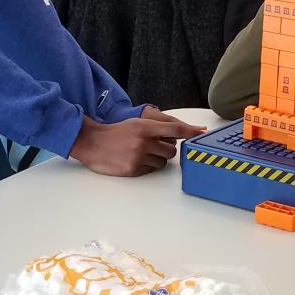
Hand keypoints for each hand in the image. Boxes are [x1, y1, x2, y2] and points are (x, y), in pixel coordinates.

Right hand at [69, 113, 205, 176]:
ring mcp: (138, 156)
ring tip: (141, 153)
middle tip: (153, 147)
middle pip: (171, 151)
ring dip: (156, 159)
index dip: (190, 132)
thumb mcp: (136, 124)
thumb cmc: (116, 133)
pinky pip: (150, 170)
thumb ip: (156, 128)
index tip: (201, 133)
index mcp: (145, 127)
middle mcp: (143, 141)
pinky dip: (146, 167)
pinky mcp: (133, 169)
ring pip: (162, 162)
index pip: (174, 129)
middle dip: (165, 150)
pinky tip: (134, 160)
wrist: (93, 143)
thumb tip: (178, 135)